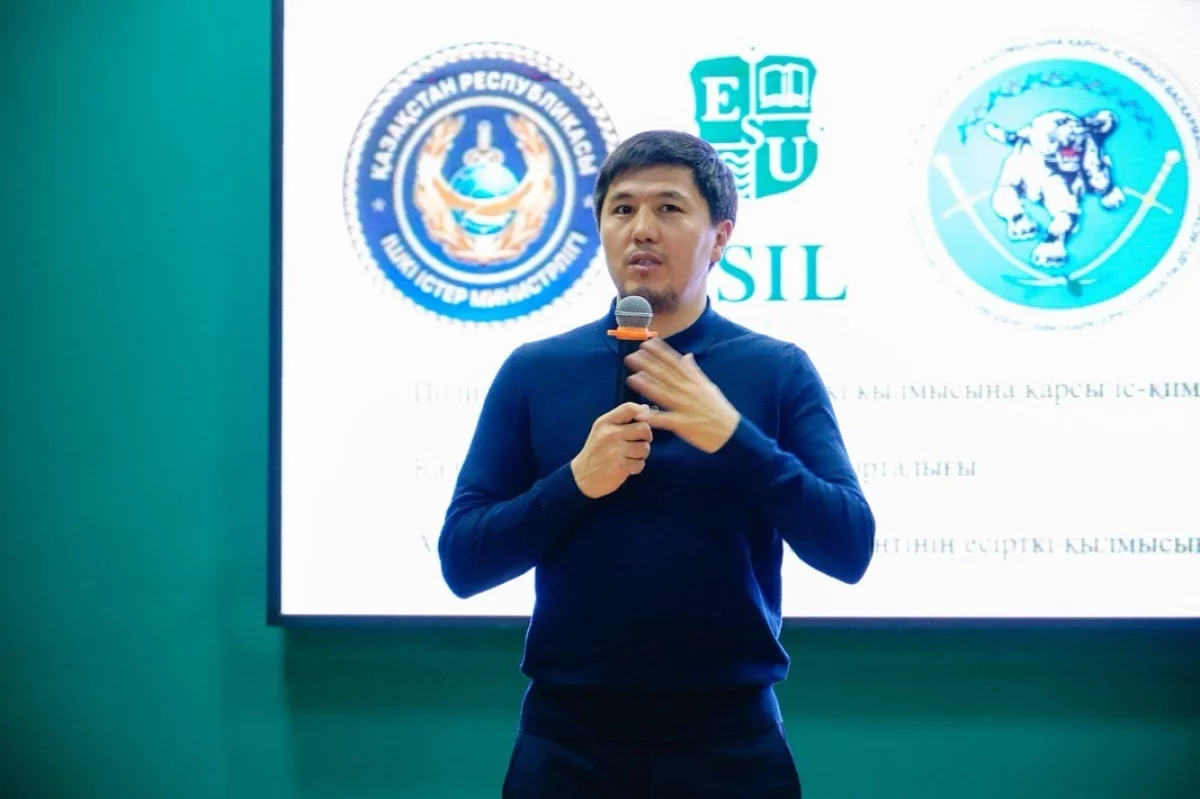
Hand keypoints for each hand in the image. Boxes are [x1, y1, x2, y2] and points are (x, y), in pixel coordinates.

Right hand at [570, 402, 653, 498]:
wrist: (581, 477)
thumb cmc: (595, 452)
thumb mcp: (601, 430)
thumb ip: (621, 418)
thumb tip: (646, 408)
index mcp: (605, 422)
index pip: (630, 408)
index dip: (643, 413)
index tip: (644, 421)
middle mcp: (610, 434)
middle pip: (644, 428)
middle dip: (646, 437)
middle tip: (638, 443)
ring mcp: (616, 451)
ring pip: (645, 448)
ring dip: (641, 454)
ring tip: (630, 456)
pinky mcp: (620, 466)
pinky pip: (640, 464)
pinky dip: (636, 467)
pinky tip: (626, 467)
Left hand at [624, 338, 740, 453]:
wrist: (731, 433)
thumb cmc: (719, 409)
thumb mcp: (709, 386)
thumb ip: (695, 371)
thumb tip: (687, 355)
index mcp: (695, 382)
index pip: (675, 363)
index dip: (661, 353)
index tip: (647, 344)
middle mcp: (689, 392)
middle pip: (666, 375)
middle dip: (649, 365)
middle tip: (632, 356)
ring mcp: (686, 408)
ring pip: (664, 394)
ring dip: (648, 386)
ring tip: (632, 378)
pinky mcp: (684, 425)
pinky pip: (667, 420)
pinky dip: (654, 417)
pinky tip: (642, 414)